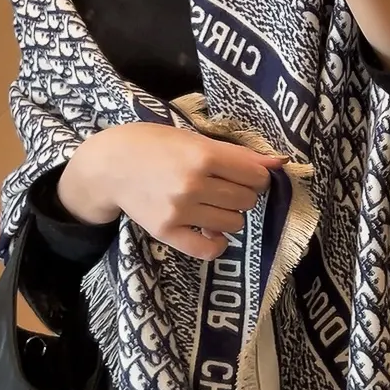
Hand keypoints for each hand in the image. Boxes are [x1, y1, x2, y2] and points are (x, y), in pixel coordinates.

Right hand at [57, 124, 285, 260]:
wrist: (108, 165)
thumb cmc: (153, 145)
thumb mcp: (194, 139)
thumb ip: (238, 154)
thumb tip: (280, 162)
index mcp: (203, 155)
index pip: (257, 176)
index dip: (256, 176)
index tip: (243, 175)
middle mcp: (194, 184)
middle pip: (247, 200)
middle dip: (242, 194)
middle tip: (222, 188)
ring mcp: (181, 211)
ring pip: (234, 223)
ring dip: (229, 216)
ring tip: (210, 205)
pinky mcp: (167, 232)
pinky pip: (209, 250)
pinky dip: (217, 244)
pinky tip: (210, 233)